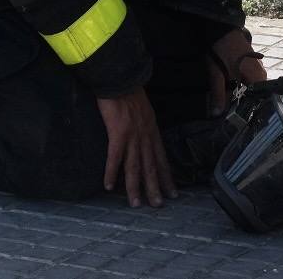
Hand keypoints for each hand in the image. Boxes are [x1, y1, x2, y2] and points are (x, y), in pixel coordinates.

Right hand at [96, 88, 176, 207]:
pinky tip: (109, 186)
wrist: (120, 77)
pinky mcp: (118, 134)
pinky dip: (112, 173)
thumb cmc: (129, 90)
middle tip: (158, 205)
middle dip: (155, 187)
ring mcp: (132, 136)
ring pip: (135, 167)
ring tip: (136, 204)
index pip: (162, 158)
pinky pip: (115, 158)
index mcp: (152, 130)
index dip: (167, 175)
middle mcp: (145, 136)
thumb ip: (145, 123)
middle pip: (151, 166)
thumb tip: (142, 134)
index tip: (172, 191)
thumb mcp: (144, 109)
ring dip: (135, 187)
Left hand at [207, 28, 267, 115]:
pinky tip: (233, 91)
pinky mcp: (253, 64)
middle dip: (243, 103)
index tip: (238, 120)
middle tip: (232, 113)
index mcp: (257, 78)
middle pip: (254, 96)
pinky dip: (242, 86)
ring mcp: (258, 68)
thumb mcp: (217, 74)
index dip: (246, 111)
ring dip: (242, 95)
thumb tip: (216, 115)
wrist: (221, 28)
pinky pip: (250, 80)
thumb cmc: (221, 51)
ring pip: (251, 88)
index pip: (257, 101)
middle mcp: (261, 74)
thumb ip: (218, 94)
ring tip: (231, 103)